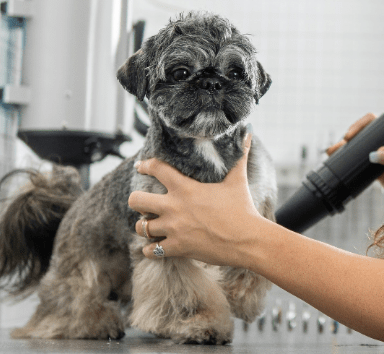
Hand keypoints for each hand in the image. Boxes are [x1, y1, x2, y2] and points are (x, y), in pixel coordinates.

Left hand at [128, 132, 265, 266]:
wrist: (247, 240)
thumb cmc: (243, 208)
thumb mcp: (238, 180)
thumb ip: (239, 156)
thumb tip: (248, 132)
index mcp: (185, 187)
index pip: (156, 168)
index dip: (145, 165)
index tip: (140, 166)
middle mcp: (173, 207)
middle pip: (135, 200)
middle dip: (137, 200)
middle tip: (144, 203)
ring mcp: (173, 229)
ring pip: (141, 227)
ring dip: (144, 226)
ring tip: (150, 225)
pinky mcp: (177, 248)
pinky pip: (150, 250)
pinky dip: (150, 249)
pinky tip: (154, 246)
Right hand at [326, 113, 383, 202]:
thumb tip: (377, 153)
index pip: (374, 123)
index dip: (360, 125)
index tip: (350, 136)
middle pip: (362, 135)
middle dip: (347, 139)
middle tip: (338, 147)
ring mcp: (379, 157)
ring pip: (357, 149)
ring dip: (343, 149)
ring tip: (331, 153)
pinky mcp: (374, 171)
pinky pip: (357, 164)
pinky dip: (346, 163)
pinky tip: (335, 164)